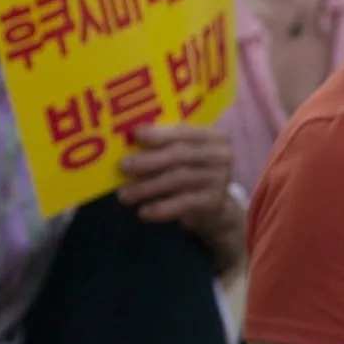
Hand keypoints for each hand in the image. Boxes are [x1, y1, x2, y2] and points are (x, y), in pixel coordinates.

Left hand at [118, 123, 232, 236]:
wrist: (213, 207)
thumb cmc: (189, 173)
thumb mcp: (181, 156)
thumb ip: (161, 148)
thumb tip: (125, 148)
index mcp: (211, 136)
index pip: (184, 131)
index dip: (159, 133)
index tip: (136, 134)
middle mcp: (220, 154)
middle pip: (180, 154)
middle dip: (148, 160)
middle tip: (123, 167)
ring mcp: (220, 178)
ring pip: (178, 179)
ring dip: (147, 187)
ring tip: (124, 196)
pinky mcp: (215, 201)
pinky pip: (184, 203)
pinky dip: (161, 208)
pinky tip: (143, 212)